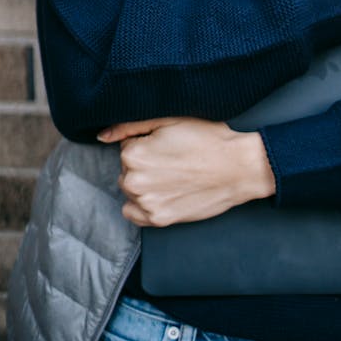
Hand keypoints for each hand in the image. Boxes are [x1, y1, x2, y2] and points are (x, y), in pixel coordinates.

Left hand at [97, 117, 275, 226]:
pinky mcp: (159, 220)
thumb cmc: (208, 138)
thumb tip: (102, 136)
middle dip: (145, 162)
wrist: (238, 166)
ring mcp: (146, 204)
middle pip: (127, 169)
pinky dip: (144, 204)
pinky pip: (133, 212)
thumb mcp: (170, 120)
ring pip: (131, 189)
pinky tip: (166, 192)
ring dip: (145, 182)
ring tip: (174, 174)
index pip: (127, 146)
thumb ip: (131, 125)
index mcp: (134, 154)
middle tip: (173, 158)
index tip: (168, 143)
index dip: (148, 142)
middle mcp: (134, 182)